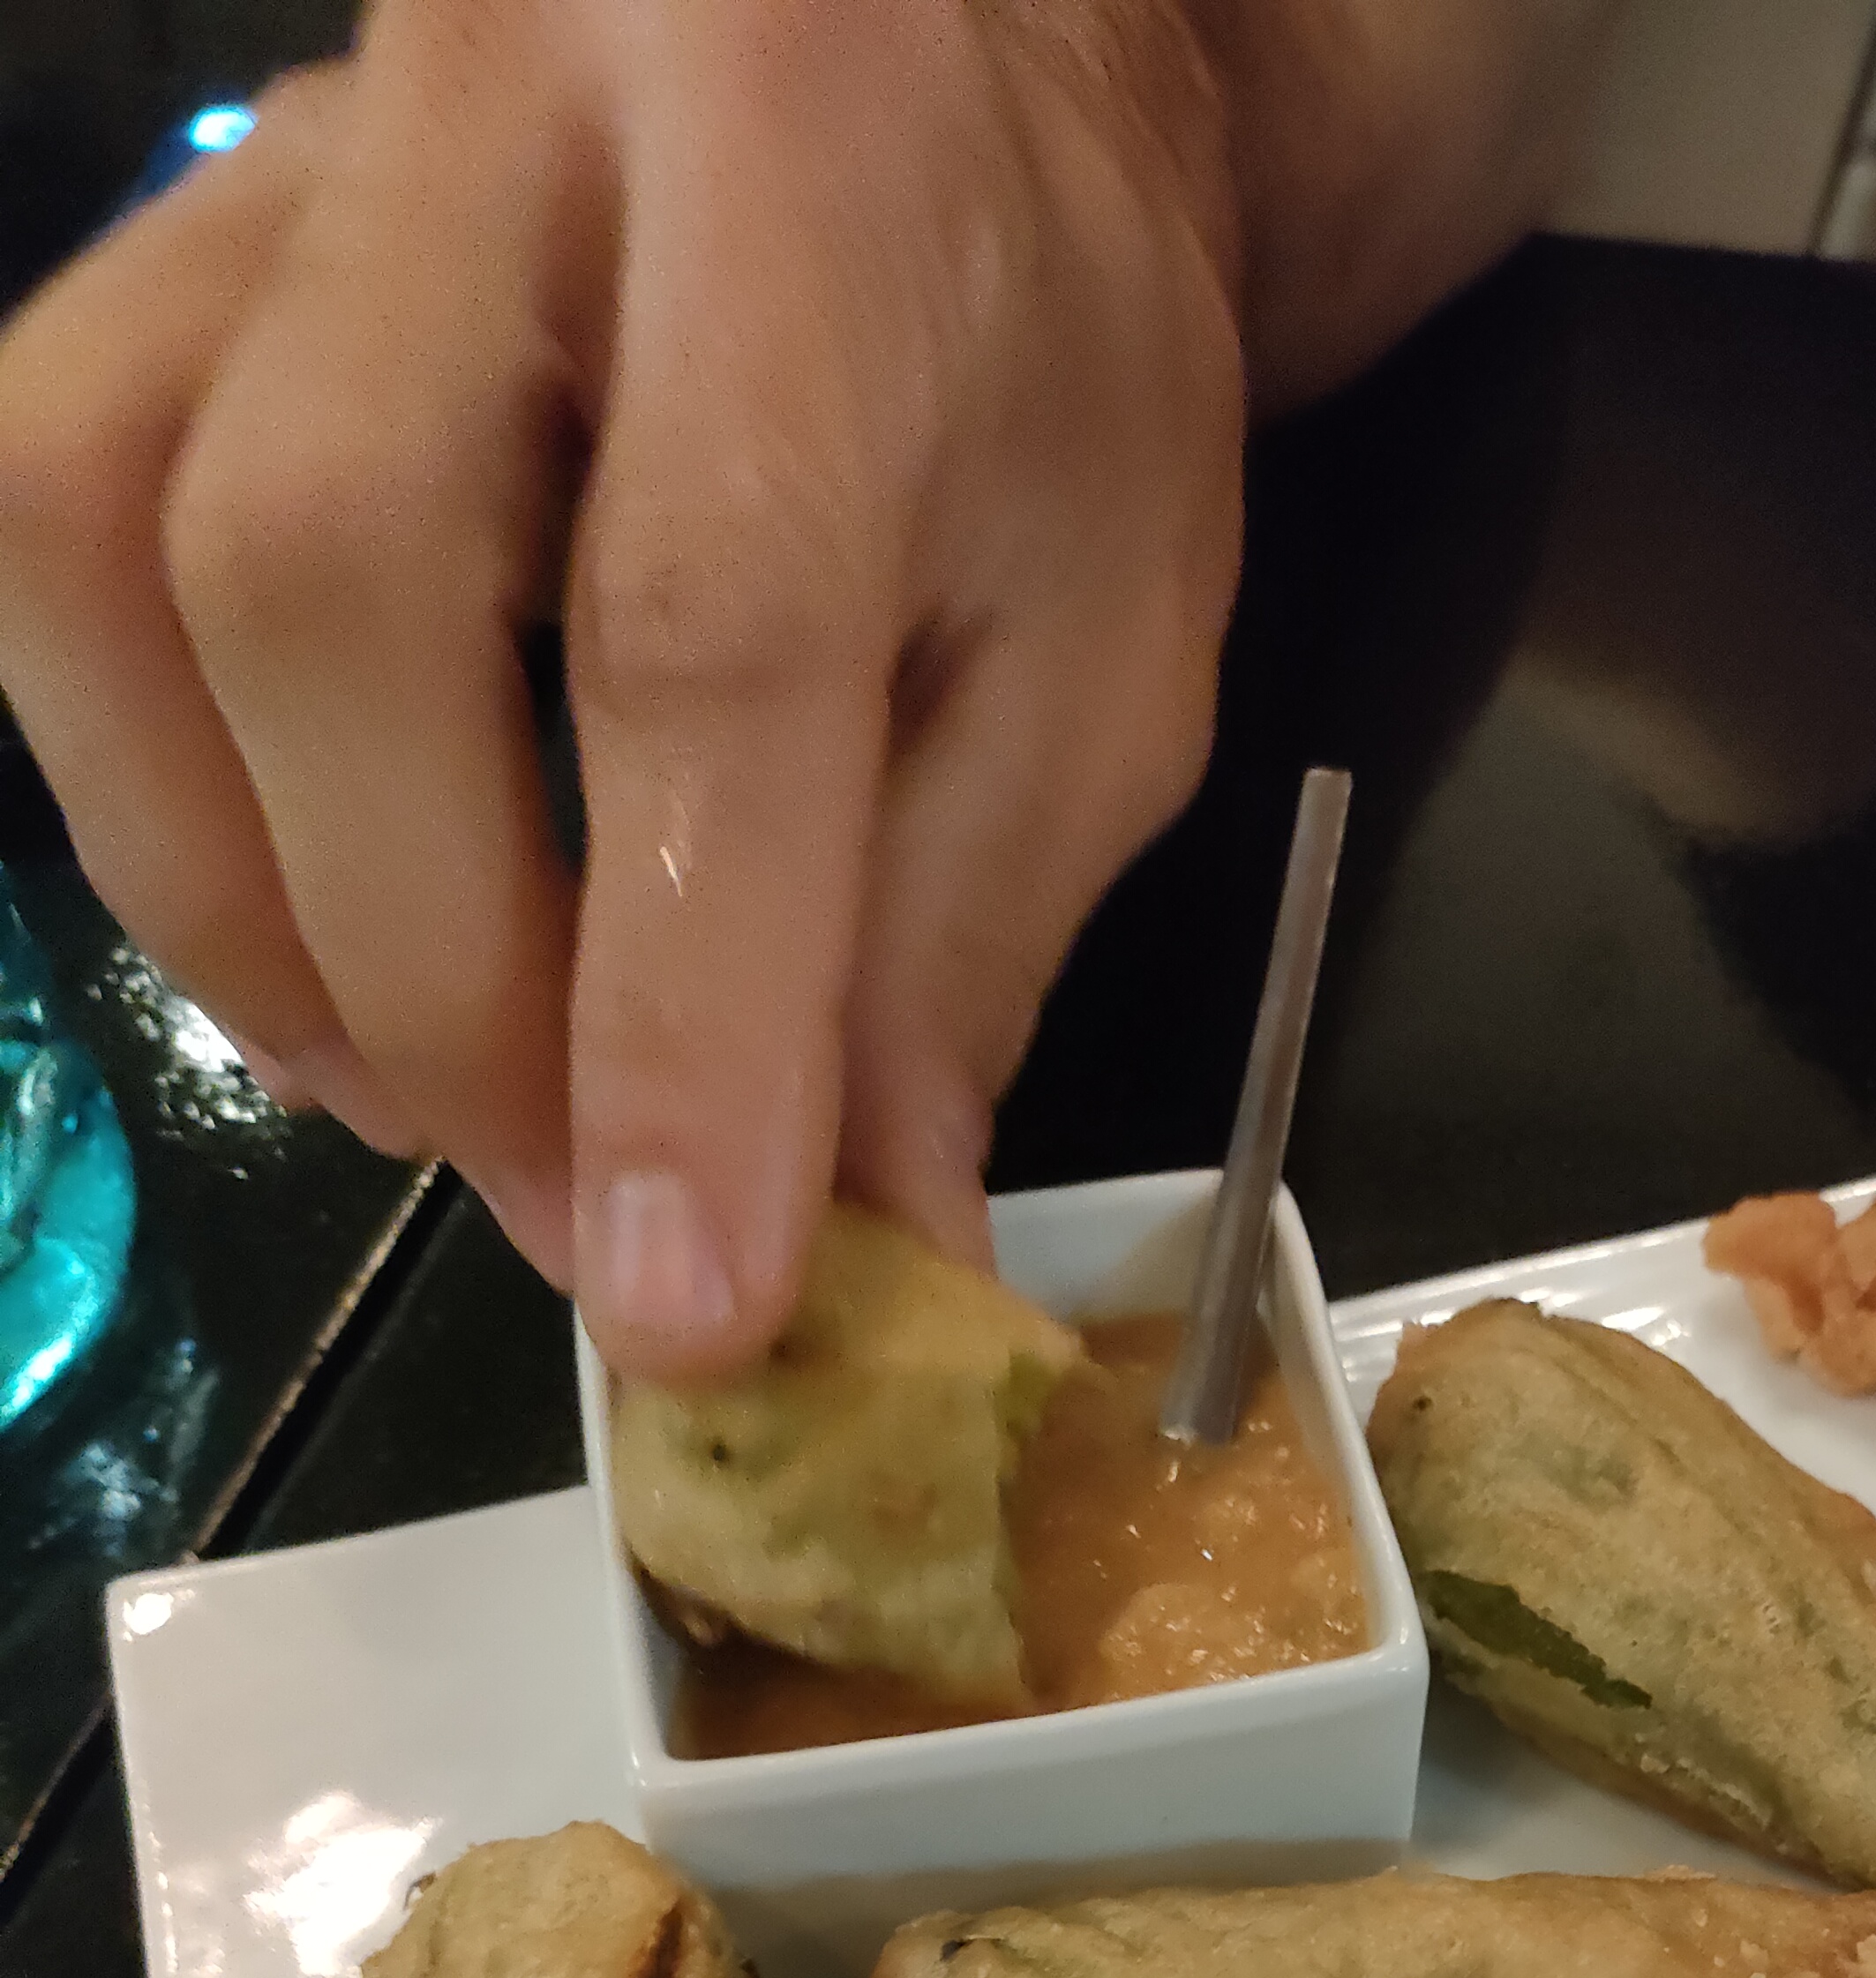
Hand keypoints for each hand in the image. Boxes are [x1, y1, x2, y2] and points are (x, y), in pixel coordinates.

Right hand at [0, 0, 1246, 1376]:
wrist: (949, 53)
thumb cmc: (1041, 350)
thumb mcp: (1101, 642)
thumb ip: (961, 939)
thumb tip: (851, 1258)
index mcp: (819, 193)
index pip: (697, 637)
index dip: (674, 1008)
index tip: (688, 1289)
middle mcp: (511, 108)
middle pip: (325, 574)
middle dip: (436, 975)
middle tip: (575, 1202)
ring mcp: (299, 156)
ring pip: (103, 537)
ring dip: (244, 901)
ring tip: (430, 1091)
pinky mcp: (182, 233)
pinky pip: (43, 511)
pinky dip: (145, 784)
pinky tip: (308, 931)